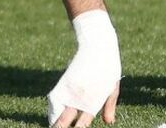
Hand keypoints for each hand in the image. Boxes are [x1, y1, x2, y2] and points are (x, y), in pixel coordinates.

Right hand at [48, 11, 121, 126]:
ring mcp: (69, 90)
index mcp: (93, 101)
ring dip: (55, 122)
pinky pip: (53, 101)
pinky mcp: (63, 82)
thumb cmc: (108, 66)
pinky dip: (52, 111)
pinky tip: (54, 116)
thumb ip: (109, 106)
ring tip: (56, 126)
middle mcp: (79, 98)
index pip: (82, 124)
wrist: (97, 45)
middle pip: (63, 122)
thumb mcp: (113, 88)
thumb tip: (109, 122)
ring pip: (55, 113)